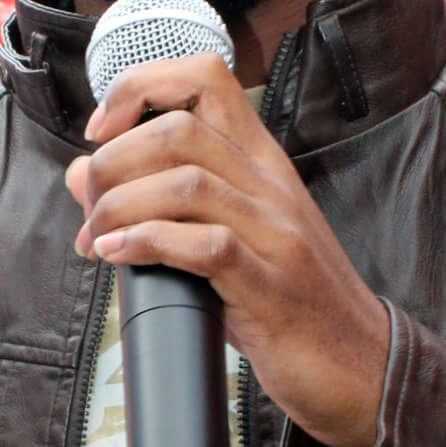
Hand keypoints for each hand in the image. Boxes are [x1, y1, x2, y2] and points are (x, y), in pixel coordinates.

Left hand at [67, 49, 390, 446]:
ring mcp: (276, 234)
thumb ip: (162, 202)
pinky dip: (145, 244)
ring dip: (119, 206)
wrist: (362, 367)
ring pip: (184, 182)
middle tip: (90, 206)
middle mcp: (272, 186)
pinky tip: (117, 256)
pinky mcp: (270, 286)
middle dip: (113, 160)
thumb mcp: (228, 239)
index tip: (102, 130)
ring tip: (95, 239)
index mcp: (263, 163)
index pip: (206, 79)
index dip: (142, 86)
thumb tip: (82, 174)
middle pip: (179, 128)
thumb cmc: (289, 306)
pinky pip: (203, 244)